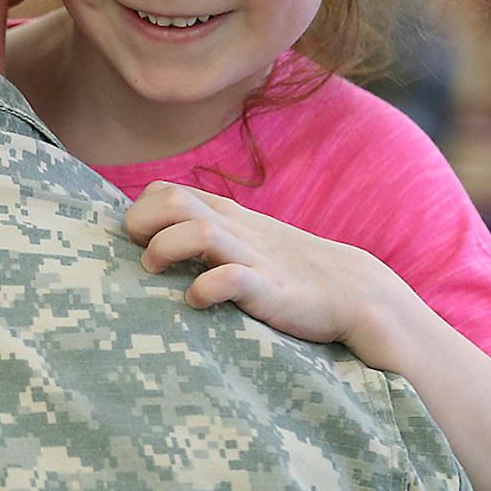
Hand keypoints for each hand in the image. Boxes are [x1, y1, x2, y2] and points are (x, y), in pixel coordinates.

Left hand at [124, 180, 414, 363]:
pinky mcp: (270, 288)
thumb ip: (205, 236)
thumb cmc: (287, 269)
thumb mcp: (244, 241)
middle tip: (141, 256)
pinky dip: (205, 288)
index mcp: (225, 216)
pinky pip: (231, 279)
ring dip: (165, 249)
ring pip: (199, 232)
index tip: (137, 244)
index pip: (165, 191)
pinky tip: (196, 299)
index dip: (140, 212)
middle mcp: (234, 229)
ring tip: (156, 271)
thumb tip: (156, 247)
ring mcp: (253, 257)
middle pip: (173, 200)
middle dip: (141, 224)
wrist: (353, 290)